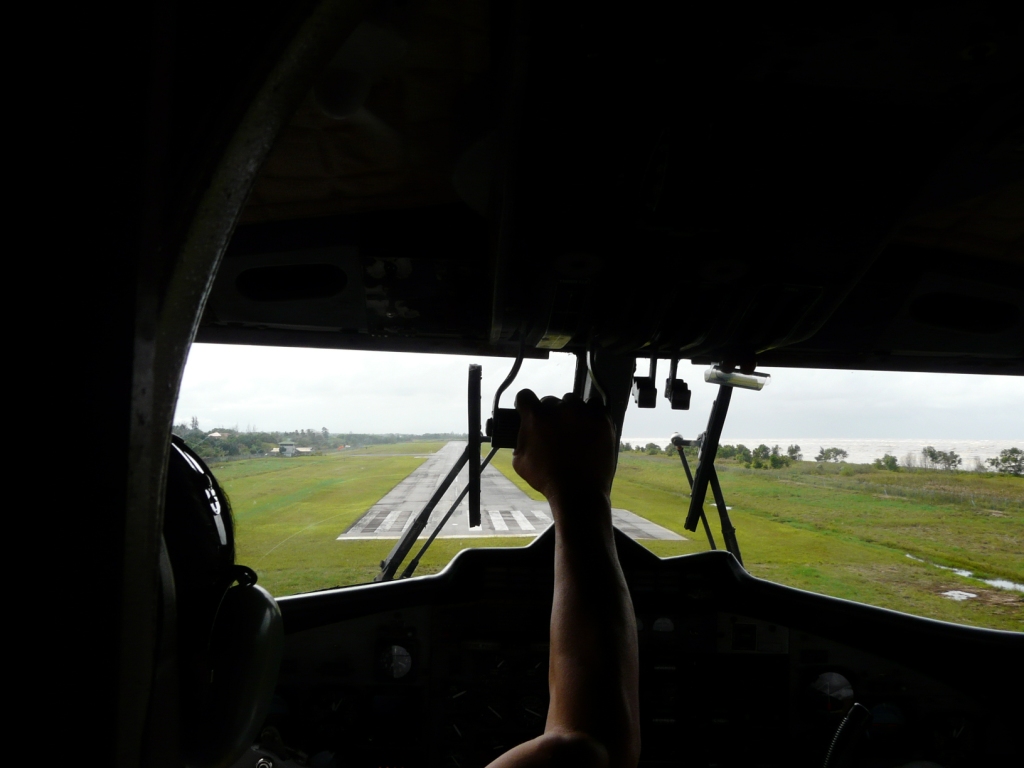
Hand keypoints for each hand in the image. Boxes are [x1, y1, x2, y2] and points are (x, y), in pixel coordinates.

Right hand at [511, 390, 615, 504]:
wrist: (578, 492)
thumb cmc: (548, 480)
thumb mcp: (520, 462)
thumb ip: (520, 440)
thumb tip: (523, 432)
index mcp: (536, 418)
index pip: (525, 396)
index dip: (525, 404)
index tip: (529, 411)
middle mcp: (558, 410)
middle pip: (550, 401)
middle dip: (549, 414)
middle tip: (554, 431)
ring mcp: (581, 413)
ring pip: (572, 401)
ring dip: (570, 412)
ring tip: (573, 431)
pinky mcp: (601, 419)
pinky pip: (595, 405)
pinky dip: (591, 413)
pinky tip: (588, 425)